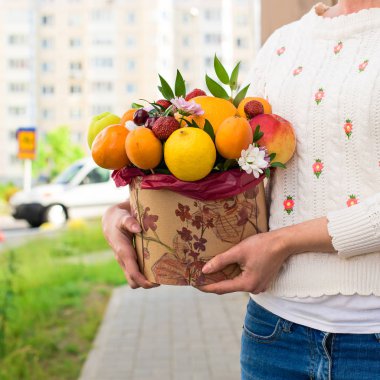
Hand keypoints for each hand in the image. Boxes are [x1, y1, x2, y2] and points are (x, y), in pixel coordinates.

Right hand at [102, 200, 158, 288]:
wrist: (110, 221)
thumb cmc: (118, 219)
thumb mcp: (123, 218)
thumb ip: (130, 222)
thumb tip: (138, 228)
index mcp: (122, 251)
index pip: (132, 272)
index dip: (143, 280)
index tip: (155, 283)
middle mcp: (123, 260)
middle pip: (133, 281)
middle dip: (147, 284)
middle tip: (162, 279)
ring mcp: (125, 262)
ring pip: (135, 279)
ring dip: (147, 280)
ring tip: (162, 275)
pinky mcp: (129, 260)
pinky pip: (137, 272)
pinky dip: (146, 273)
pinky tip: (158, 267)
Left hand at [198, 217, 334, 294]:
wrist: (283, 243)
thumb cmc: (262, 245)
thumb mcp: (238, 251)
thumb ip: (221, 261)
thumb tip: (205, 270)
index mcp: (247, 284)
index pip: (221, 288)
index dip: (206, 286)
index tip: (195, 284)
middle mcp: (253, 289)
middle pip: (228, 288)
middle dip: (214, 282)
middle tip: (200, 276)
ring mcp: (259, 286)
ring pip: (236, 284)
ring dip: (224, 278)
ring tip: (210, 271)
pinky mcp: (261, 281)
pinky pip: (243, 281)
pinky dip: (234, 276)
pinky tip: (226, 269)